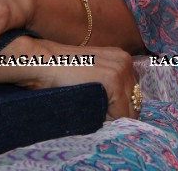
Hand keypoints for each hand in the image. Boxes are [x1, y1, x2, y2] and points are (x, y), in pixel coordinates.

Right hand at [0, 37, 140, 120]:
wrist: (42, 62)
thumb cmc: (61, 71)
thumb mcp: (92, 72)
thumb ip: (109, 85)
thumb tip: (121, 110)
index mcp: (122, 58)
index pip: (134, 94)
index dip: (119, 108)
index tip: (103, 112)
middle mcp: (126, 61)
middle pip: (135, 102)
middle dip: (118, 113)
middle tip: (98, 115)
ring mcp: (121, 70)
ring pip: (129, 110)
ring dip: (113, 117)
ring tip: (94, 113)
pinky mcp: (112, 80)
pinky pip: (120, 114)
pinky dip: (108, 120)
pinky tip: (92, 112)